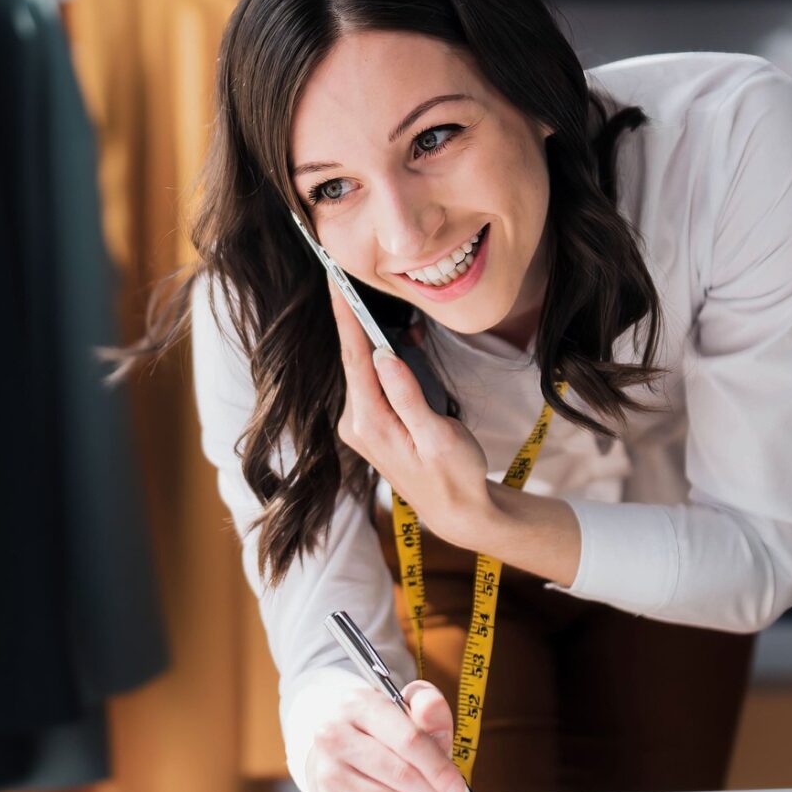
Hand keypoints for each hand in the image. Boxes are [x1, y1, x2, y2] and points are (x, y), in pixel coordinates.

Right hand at [296, 678, 469, 791]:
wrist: (341, 751)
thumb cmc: (383, 730)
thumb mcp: (410, 707)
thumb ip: (430, 706)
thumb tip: (433, 716)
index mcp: (357, 704)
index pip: (409, 741)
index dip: (440, 768)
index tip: (459, 788)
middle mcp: (333, 738)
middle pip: (404, 776)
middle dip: (436, 791)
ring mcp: (328, 776)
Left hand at [328, 276, 497, 549]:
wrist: (456, 510)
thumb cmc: (454, 474)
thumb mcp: (438, 435)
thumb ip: (409, 396)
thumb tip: (385, 355)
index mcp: (370, 423)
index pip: (354, 359)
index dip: (345, 317)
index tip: (335, 281)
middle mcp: (357, 423)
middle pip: (353, 360)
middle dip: (362, 321)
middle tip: (365, 283)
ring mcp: (361, 426)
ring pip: (363, 370)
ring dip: (377, 342)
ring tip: (399, 319)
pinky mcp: (371, 425)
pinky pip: (371, 383)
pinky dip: (383, 361)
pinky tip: (401, 349)